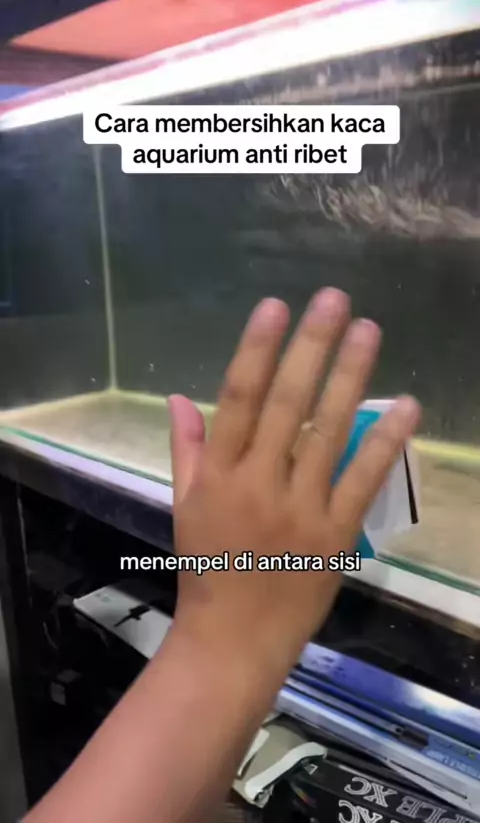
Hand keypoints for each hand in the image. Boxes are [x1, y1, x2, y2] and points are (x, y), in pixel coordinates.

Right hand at [168, 288, 419, 685]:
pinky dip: (385, 441)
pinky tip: (407, 405)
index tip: (276, 306)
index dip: (257, 349)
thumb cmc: (207, 570)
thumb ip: (187, 449)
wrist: (233, 641)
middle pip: (287, 404)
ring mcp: (300, 509)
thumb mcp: (184, 506)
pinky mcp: (335, 536)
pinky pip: (363, 481)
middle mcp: (258, 484)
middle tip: (334, 299)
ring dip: (351, 377)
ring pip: (328, 432)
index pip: (238, 399)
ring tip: (369, 330)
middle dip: (311, 347)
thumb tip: (181, 396)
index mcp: (217, 475)